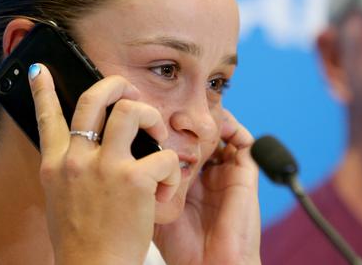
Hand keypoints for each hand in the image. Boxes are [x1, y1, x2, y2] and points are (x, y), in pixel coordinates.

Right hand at [28, 64, 180, 263]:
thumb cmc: (81, 240)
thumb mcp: (62, 200)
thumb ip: (71, 171)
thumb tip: (87, 150)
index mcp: (56, 165)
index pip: (46, 118)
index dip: (42, 90)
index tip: (40, 70)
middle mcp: (77, 159)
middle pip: (95, 99)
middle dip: (117, 85)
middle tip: (131, 91)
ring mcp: (106, 166)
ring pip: (132, 112)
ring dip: (151, 117)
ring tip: (158, 135)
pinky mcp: (135, 179)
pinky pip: (165, 155)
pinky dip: (172, 172)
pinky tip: (165, 192)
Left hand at [153, 110, 260, 264]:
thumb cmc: (181, 247)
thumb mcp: (151, 208)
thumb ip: (139, 182)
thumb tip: (116, 155)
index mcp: (187, 181)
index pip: (178, 145)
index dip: (166, 130)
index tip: (148, 120)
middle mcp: (207, 174)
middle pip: (199, 135)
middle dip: (184, 121)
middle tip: (168, 114)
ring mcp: (226, 173)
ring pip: (221, 133)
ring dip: (206, 121)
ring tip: (185, 118)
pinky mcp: (246, 175)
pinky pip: (245, 141)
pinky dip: (231, 126)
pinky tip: (212, 124)